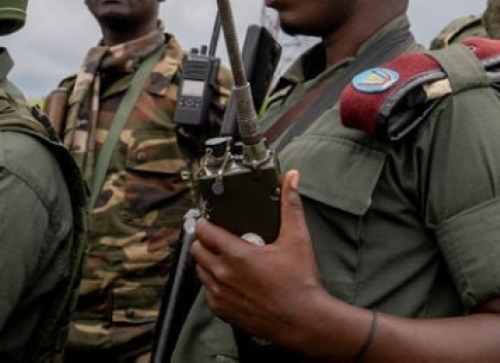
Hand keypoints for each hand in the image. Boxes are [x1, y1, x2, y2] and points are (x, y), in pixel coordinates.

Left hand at [191, 170, 327, 345]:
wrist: (303, 320)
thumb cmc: (300, 281)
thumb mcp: (297, 238)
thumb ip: (290, 205)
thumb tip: (292, 178)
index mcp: (236, 254)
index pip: (203, 231)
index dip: (205, 222)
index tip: (211, 219)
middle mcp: (222, 274)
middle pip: (196, 249)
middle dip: (205, 240)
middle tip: (220, 237)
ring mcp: (219, 295)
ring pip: (199, 271)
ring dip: (208, 261)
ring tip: (226, 257)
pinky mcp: (222, 311)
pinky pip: (207, 291)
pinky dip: (214, 282)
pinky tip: (232, 279)